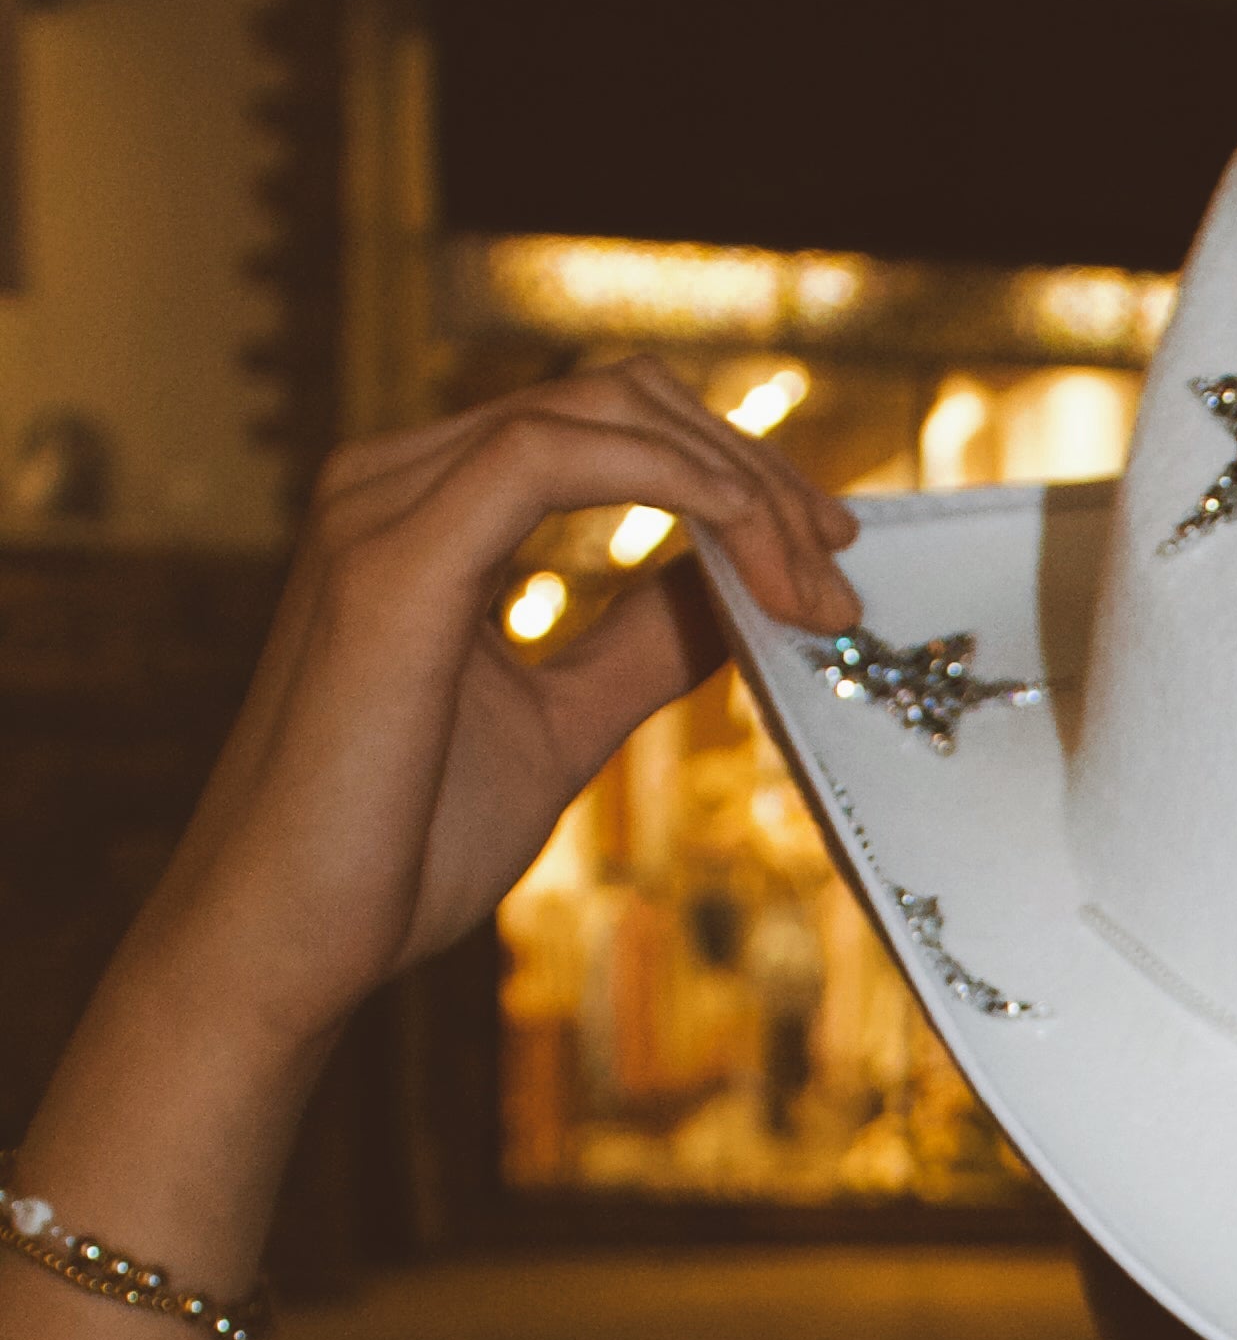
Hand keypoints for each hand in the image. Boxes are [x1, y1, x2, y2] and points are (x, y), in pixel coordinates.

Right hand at [126, 360, 861, 1061]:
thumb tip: (737, 593)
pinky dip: (673, 483)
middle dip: (753, 472)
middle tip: (842, 568)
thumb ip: (638, 647)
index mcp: (428, 510)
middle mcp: (397, 481)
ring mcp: (384, 507)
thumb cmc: (398, 848)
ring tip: (814, 583)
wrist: (292, 940)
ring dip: (736, 486)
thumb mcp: (560, 726)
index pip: (606, 428)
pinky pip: (551, 457)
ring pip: (600, 414)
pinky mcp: (389, 559)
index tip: (827, 558)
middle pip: (617, 399)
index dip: (734, 472)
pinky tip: (745, 543)